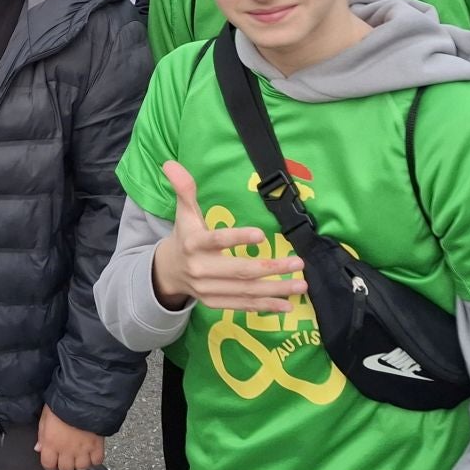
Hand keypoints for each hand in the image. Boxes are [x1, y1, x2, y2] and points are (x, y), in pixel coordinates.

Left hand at [35, 405, 104, 469]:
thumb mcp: (45, 416)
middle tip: (67, 457)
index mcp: (51, 443)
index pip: (48, 465)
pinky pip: (97, 461)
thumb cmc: (62, 402)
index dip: (50, 464)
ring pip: (82, 467)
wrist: (82, 396)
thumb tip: (39, 448)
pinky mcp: (97, 445)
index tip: (52, 460)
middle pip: (66, 469)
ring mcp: (83, 449)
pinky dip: (95, 458)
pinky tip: (92, 452)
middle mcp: (67, 450)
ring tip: (80, 455)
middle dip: (65, 464)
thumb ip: (42, 435)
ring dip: (80, 462)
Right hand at [150, 161, 304, 311]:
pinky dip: (266, 306)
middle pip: (239, 271)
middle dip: (271, 268)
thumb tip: (171, 163)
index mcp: (193, 244)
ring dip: (276, 289)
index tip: (262, 235)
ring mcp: (208, 290)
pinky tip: (288, 304)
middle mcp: (201, 269)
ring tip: (300, 283)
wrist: (169, 271)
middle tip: (297, 262)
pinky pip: (244, 306)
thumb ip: (183, 188)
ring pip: (246, 291)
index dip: (238, 239)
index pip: (217, 241)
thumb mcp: (183, 212)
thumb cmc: (184, 236)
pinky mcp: (216, 303)